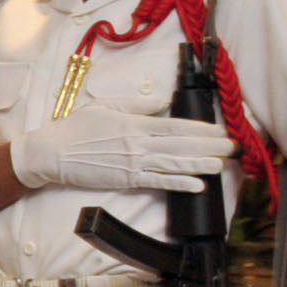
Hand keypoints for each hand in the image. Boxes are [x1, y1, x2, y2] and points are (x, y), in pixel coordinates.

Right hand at [10, 105, 232, 193]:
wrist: (52, 153)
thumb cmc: (75, 128)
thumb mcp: (105, 106)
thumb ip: (137, 104)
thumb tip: (163, 101)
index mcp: (135, 123)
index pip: (176, 126)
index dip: (202, 129)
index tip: (221, 130)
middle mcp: (139, 143)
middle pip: (182, 145)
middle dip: (211, 146)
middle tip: (234, 147)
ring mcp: (134, 163)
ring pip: (175, 164)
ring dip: (201, 165)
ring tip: (222, 164)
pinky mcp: (126, 180)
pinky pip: (158, 182)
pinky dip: (179, 184)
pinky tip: (197, 185)